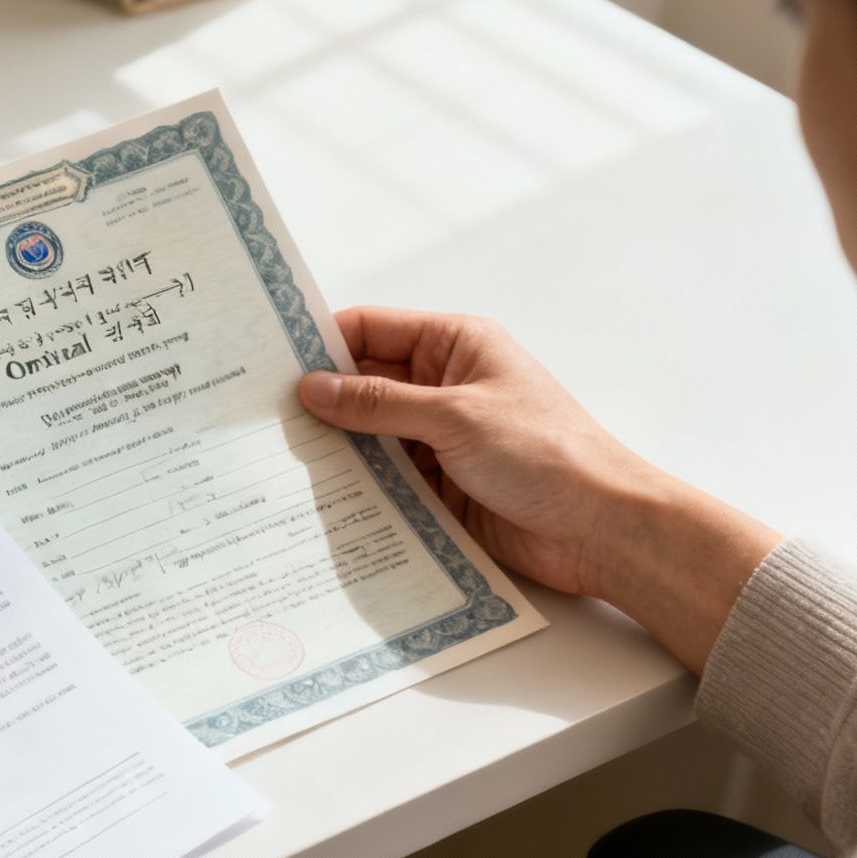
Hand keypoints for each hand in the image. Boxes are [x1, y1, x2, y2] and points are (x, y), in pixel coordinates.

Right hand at [299, 307, 778, 671]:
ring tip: (274, 458)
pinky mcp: (438, 486)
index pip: (373, 329)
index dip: (322, 341)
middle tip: (257, 416)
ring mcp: (439, 438)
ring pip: (369, 435)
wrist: (599, 528)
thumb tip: (313, 387)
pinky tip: (315, 497)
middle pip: (364, 383)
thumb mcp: (455, 417)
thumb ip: (379, 403)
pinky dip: (355, 486)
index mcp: (456, 345)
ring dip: (334, 447)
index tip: (269, 361)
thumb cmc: (546, 453)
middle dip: (319, 398)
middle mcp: (444, 386)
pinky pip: (384, 479)